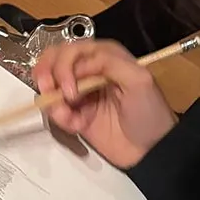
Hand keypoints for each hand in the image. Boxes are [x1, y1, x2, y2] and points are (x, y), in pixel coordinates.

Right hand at [33, 41, 176, 168]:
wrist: (151, 149)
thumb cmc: (151, 114)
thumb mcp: (138, 79)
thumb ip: (109, 62)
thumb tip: (78, 65)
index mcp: (104, 57)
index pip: (71, 50)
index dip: (64, 67)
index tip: (70, 88)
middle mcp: (89, 71)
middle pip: (54, 62)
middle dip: (48, 77)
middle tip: (52, 93)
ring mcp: (81, 94)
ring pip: (49, 86)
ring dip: (52, 101)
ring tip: (67, 115)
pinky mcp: (76, 115)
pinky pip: (55, 111)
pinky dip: (60, 118)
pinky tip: (76, 125)